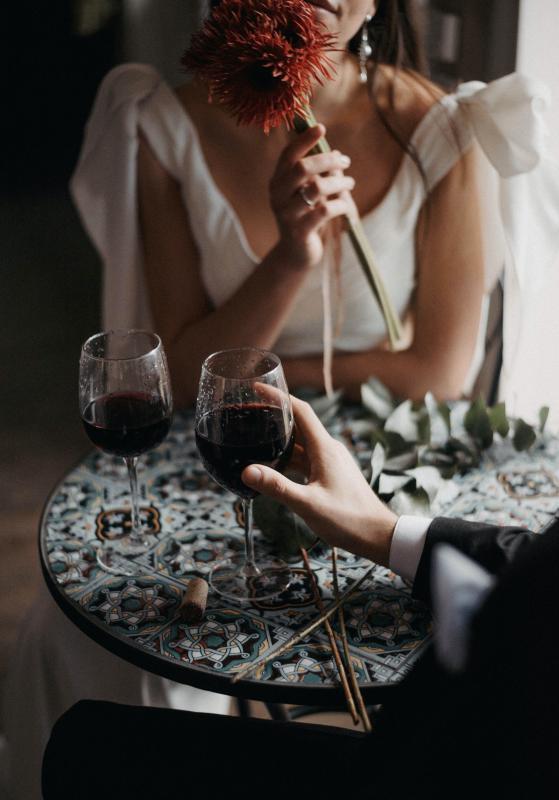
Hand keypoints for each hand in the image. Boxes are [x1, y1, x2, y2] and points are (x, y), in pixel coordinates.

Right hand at [242, 396, 396, 565]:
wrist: (377, 535)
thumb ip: (278, 487)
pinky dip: (287, 458)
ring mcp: (330, 461)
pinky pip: (305, 458)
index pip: (301, 410)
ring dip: (279, 439)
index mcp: (325, 448)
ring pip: (300, 443)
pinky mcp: (330, 474)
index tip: (257, 388)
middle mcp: (328, 449)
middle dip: (274, 416)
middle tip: (247, 414)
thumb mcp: (308, 504)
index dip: (279, 397)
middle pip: (298, 424)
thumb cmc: (348, 519)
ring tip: (253, 437)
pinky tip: (272, 467)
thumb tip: (246, 471)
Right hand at [269, 124, 356, 270]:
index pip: (288, 155)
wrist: (297, 253)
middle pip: (302, 168)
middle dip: (327, 160)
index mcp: (278, 182)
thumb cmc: (306, 217)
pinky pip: (325, 211)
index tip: (322, 128)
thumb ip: (318, 175)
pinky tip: (346, 206)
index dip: (304, 140)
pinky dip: (341, 205)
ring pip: (317, 188)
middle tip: (345, 161)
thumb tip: (337, 155)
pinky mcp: (299, 231)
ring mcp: (287, 214)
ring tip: (350, 184)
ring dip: (339, 182)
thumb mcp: (308, 193)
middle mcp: (277, 196)